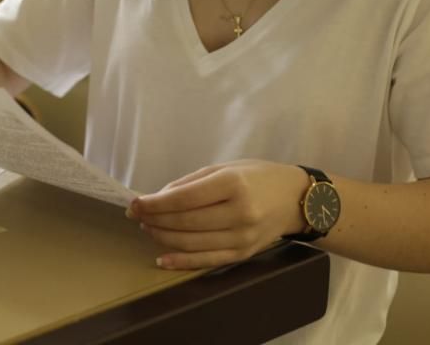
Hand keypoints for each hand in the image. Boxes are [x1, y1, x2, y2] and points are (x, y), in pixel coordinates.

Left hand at [127, 160, 309, 270]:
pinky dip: (181, 261)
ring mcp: (242, 237)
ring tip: (147, 228)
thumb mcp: (224, 168)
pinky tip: (162, 258)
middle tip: (136, 215)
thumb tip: (157, 199)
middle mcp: (239, 213)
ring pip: (192, 243)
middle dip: (155, 220)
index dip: (155, 203)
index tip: (134, 203)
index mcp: (233, 185)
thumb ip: (190, 183)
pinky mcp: (243, 254)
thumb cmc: (256, 177)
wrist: (295, 199)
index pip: (185, 198)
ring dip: (163, 237)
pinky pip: (207, 261)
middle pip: (186, 222)